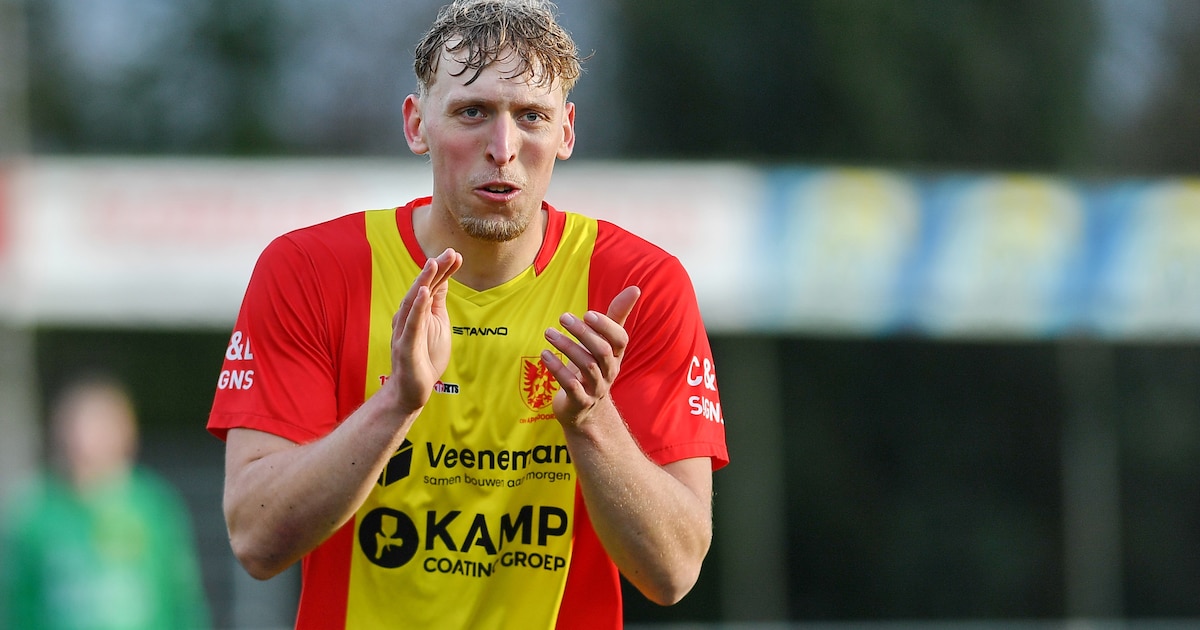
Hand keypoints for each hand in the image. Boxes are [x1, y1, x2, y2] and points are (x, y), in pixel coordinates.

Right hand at [388, 248, 461, 412]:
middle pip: (422, 288)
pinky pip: (412, 324)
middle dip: (436, 269)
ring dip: (424, 281)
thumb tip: (442, 280)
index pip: (431, 287)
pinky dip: (418, 307)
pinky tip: (424, 292)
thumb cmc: (424, 357)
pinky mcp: (406, 347)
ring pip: (413, 302)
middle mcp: (408, 317)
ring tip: (434, 263)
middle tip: (451, 252)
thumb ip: (437, 303)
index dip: (443, 271)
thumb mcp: (437, 325)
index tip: (457, 255)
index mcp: (417, 312)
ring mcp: (405, 331)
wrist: (411, 391)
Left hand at [542, 286, 640, 427]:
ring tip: (548, 333)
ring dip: (567, 347)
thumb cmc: (593, 368)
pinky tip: (545, 354)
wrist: (584, 411)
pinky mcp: (579, 401)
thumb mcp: (605, 342)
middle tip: (563, 317)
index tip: (587, 314)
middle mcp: (609, 372)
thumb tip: (635, 288)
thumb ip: (616, 316)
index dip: (606, 326)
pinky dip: (557, 368)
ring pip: (586, 366)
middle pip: (602, 351)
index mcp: (616, 356)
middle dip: (583, 333)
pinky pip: (571, 385)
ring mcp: (595, 388)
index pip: (620, 340)